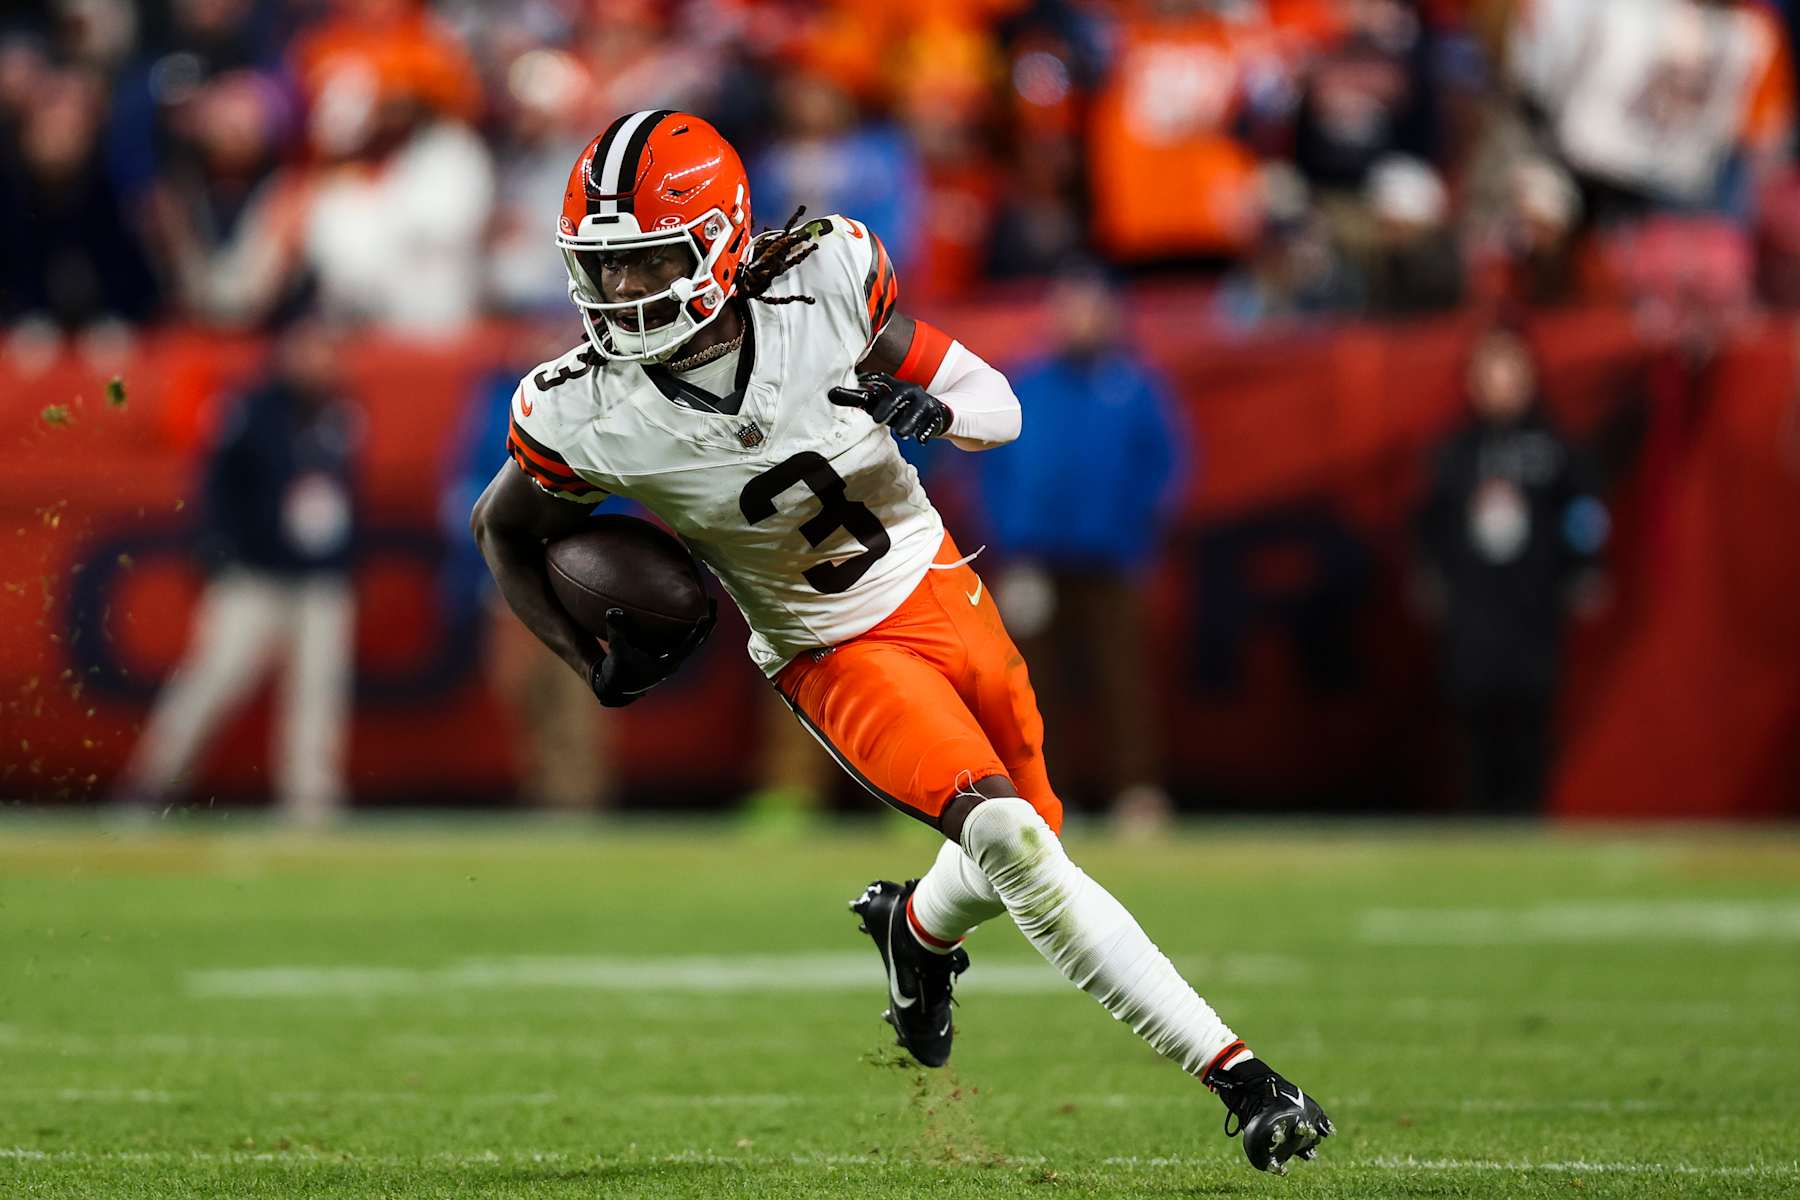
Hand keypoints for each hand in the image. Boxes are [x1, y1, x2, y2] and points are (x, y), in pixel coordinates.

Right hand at [588, 604, 715, 706]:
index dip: (699, 632)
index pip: (689, 646)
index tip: (707, 616)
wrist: (616, 688)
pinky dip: (686, 624)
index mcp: (668, 664)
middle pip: (697, 640)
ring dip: (701, 623)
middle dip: (708, 622)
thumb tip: (614, 610)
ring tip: (707, 602)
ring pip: (692, 639)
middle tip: (713, 600)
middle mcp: (674, 661)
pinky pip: (681, 637)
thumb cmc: (619, 673)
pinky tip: (688, 609)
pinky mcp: (665, 653)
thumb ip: (617, 632)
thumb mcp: (617, 652)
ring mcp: (671, 657)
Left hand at [828, 372, 952, 442]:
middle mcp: (910, 391)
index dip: (874, 379)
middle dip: (889, 406)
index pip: (883, 379)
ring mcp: (924, 403)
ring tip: (901, 433)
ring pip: (917, 411)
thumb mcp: (880, 403)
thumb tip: (830, 394)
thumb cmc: (899, 408)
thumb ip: (857, 399)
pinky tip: (921, 440)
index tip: (863, 380)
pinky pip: (931, 423)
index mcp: (895, 386)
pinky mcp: (936, 415)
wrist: (934, 411)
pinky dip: (926, 431)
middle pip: (899, 396)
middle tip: (877, 419)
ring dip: (909, 422)